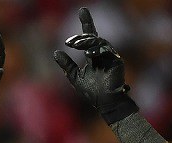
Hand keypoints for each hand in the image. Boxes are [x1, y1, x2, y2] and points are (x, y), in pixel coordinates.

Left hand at [53, 7, 137, 123]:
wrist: (104, 103)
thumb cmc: (92, 92)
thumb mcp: (74, 77)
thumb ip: (67, 65)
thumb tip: (55, 52)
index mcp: (93, 55)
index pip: (90, 36)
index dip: (87, 22)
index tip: (82, 10)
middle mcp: (102, 53)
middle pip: (92, 37)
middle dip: (81, 38)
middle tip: (70, 42)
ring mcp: (110, 56)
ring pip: (98, 42)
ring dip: (86, 42)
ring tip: (75, 46)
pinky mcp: (116, 61)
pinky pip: (106, 51)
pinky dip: (97, 50)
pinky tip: (88, 54)